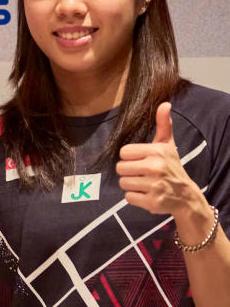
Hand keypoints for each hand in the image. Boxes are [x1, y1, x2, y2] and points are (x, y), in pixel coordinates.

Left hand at [117, 103, 206, 219]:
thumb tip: (165, 103)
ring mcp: (154, 186)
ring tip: (146, 183)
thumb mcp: (168, 145)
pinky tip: (148, 194)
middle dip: (129, 171)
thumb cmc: (172, 167)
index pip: (123, 152)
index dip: (130, 157)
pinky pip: (128, 197)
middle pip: (120, 168)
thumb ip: (163, 124)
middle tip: (143, 173)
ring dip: (132, 184)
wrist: (186, 195)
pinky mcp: (152, 202)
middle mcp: (155, 168)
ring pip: (123, 183)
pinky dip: (136, 197)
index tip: (142, 160)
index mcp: (157, 152)